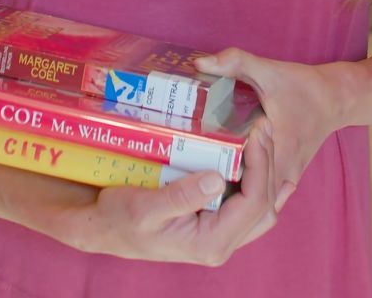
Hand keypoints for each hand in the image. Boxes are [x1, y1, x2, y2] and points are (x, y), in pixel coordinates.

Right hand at [62, 120, 280, 265]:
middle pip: (264, 205)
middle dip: (268, 164)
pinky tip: (266, 166)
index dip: (260, 166)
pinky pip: (247, 208)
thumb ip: (181, 197)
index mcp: (210, 243)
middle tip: (263, 127)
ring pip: (261, 208)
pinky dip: (260, 186)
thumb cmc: (119, 219)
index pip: (252, 204)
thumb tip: (217, 179)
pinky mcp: (213, 224)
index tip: (255, 132)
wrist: (103, 229)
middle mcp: (221, 244)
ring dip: (266, 173)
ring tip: (264, 138)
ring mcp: (219, 236)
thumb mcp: (145, 207)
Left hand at [195, 49, 346, 212]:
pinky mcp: (287, 179)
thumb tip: (198, 61)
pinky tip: (222, 192)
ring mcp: (288, 180)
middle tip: (188, 188)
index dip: (217, 184)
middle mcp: (285, 174)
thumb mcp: (269, 71)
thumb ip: (234, 62)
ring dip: (232, 203)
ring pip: (258, 206)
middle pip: (249, 202)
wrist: (336, 99)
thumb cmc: (304, 87)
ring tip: (199, 193)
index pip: (245, 182)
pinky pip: (265, 199)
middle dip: (219, 199)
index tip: (190, 175)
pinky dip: (245, 198)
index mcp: (279, 152)